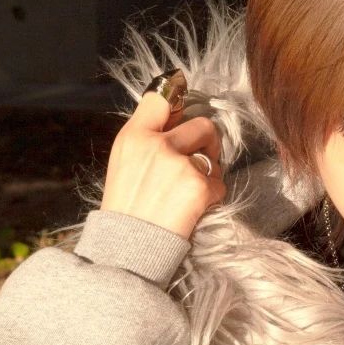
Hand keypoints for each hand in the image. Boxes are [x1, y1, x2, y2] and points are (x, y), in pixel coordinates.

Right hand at [100, 90, 226, 242]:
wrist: (129, 246)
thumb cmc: (127, 207)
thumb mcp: (124, 162)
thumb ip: (147, 138)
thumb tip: (176, 118)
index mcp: (134, 136)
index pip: (161, 98)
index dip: (178, 101)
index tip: (184, 112)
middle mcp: (157, 144)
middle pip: (202, 123)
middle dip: (207, 141)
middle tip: (200, 160)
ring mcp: (179, 164)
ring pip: (213, 154)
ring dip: (210, 170)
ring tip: (190, 190)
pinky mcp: (199, 186)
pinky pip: (219, 182)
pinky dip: (212, 195)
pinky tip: (193, 208)